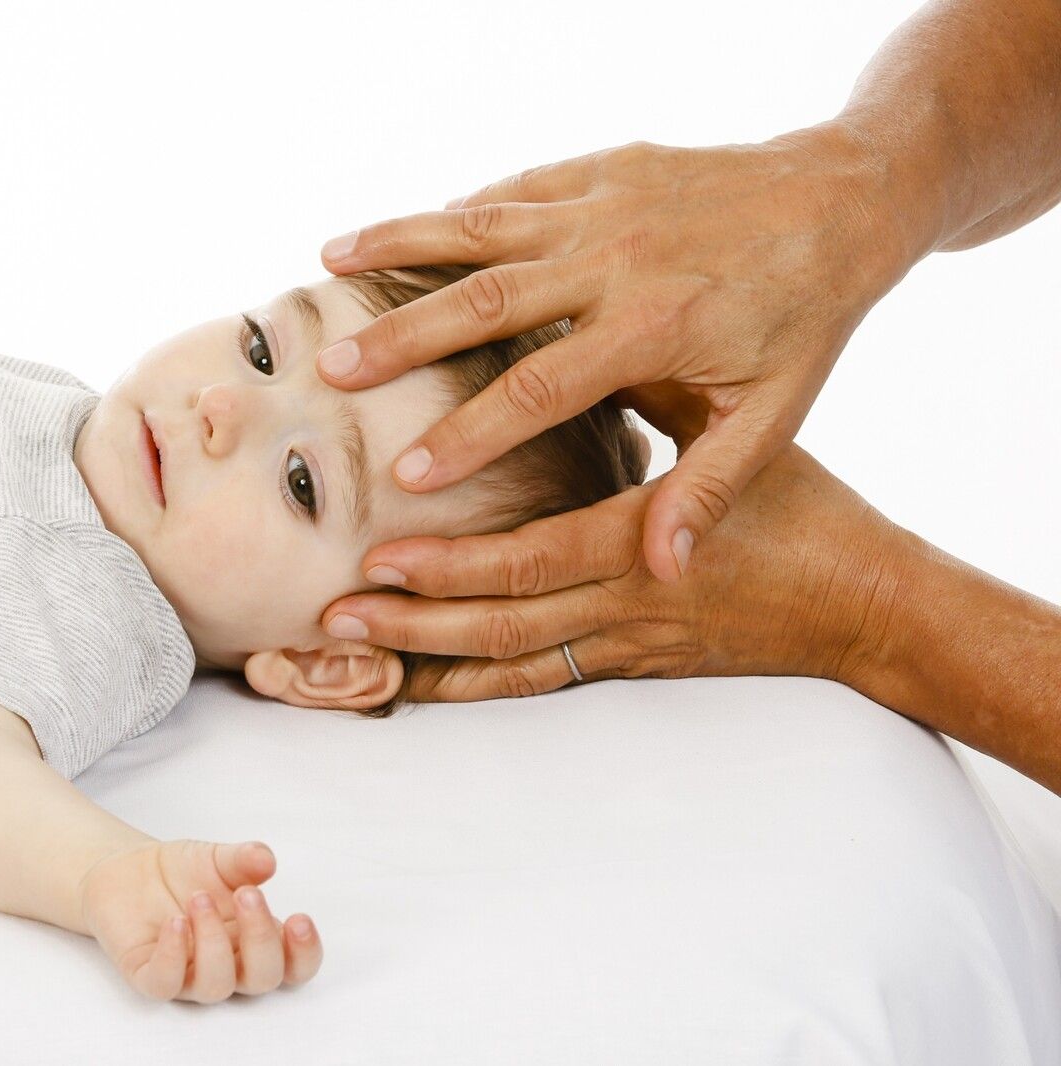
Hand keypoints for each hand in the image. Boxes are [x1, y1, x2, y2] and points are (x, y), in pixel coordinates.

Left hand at [79, 838, 322, 1002]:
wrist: (128, 869)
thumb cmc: (183, 872)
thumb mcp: (218, 857)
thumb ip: (244, 859)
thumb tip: (266, 859)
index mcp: (254, 940)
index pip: (293, 965)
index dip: (304, 953)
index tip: (299, 919)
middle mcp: (228, 964)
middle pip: (262, 979)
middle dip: (261, 938)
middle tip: (248, 894)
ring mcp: (189, 975)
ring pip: (216, 986)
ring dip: (214, 942)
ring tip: (199, 898)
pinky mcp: (149, 975)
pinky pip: (165, 983)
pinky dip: (173, 955)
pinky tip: (175, 922)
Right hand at [316, 123, 930, 581]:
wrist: (846, 195)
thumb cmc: (810, 315)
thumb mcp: (776, 413)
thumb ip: (711, 489)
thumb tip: (664, 572)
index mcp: (654, 325)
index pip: (542, 388)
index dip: (470, 432)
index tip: (406, 473)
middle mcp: (616, 258)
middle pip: (487, 300)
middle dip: (403, 337)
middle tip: (335, 371)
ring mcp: (602, 205)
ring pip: (482, 227)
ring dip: (400, 244)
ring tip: (327, 264)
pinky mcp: (599, 171)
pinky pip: (512, 188)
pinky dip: (452, 211)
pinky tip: (398, 230)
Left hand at [320, 441, 908, 700]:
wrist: (863, 605)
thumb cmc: (805, 512)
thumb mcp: (740, 445)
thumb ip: (658, 407)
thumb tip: (580, 353)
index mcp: (646, 543)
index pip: (535, 561)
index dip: (456, 565)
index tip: (386, 555)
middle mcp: (626, 605)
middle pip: (502, 624)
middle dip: (415, 622)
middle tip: (335, 611)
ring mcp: (625, 644)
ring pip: (511, 662)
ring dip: (428, 658)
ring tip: (353, 647)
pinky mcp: (629, 666)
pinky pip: (540, 685)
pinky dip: (476, 686)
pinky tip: (419, 686)